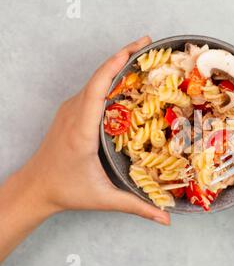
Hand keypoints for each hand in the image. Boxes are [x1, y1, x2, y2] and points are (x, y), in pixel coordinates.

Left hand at [19, 36, 169, 224]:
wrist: (35, 187)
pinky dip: (109, 77)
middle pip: (99, 75)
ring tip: (143, 59)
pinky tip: (126, 80)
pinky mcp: (71, 111)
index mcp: (82, 129)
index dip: (117, 63)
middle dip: (124, 56)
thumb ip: (136, 207)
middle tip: (150, 46)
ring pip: (95, 79)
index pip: (99, 86)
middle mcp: (74, 113)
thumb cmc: (66, 190)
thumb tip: (166, 219)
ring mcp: (70, 109)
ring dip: (117, 65)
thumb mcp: (103, 199)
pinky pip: (92, 87)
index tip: (138, 48)